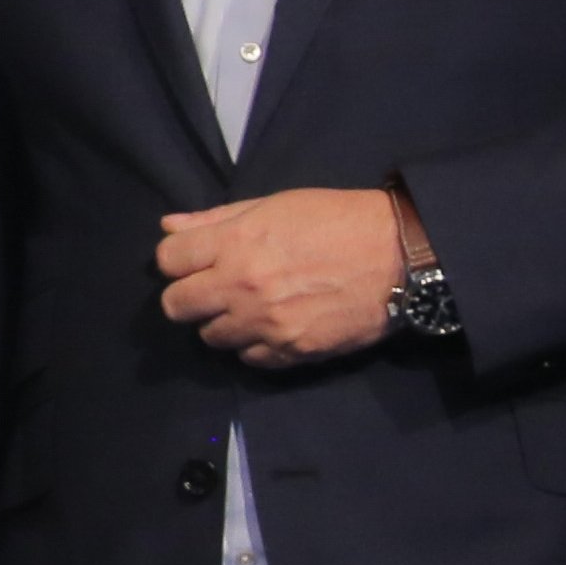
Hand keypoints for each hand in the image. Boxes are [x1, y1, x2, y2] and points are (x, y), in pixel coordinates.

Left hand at [156, 187, 408, 367]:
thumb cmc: (336, 220)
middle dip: (187, 296)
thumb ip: (217, 219)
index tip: (193, 260)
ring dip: (221, 323)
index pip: (168, 260)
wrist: (398, 255)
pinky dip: (253, 346)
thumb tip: (169, 226)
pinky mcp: (292, 351)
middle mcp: (242, 286)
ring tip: (246, 308)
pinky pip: (249, 359)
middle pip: (176, 306)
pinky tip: (271, 327)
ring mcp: (267, 323)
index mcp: (236, 243)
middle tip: (211, 290)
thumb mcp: (274, 205)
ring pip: (210, 337)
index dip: (177, 260)